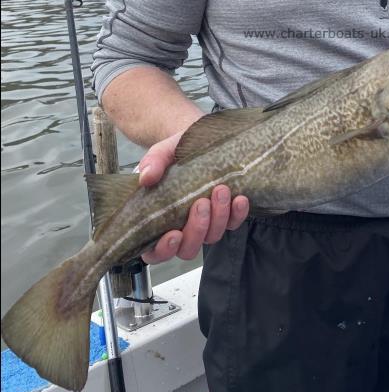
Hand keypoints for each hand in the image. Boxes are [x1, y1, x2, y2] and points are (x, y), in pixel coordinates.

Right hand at [137, 130, 249, 263]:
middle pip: (188, 249)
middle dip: (197, 229)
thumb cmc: (176, 152)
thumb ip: (152, 162)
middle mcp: (181, 228)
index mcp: (157, 221)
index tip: (173, 234)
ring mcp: (205, 224)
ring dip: (218, 218)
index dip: (163, 250)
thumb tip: (146, 177)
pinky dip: (237, 214)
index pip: (155, 252)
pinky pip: (233, 224)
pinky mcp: (226, 216)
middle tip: (201, 203)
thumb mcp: (162, 152)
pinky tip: (239, 199)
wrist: (199, 140)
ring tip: (220, 191)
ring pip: (212, 237)